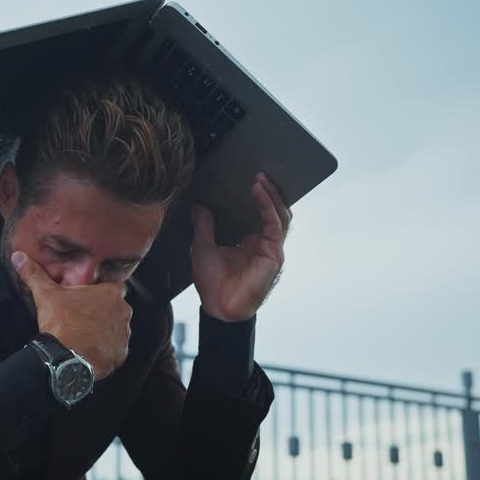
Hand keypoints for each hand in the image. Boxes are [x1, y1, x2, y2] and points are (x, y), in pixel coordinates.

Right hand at [12, 251, 129, 379]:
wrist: (66, 359)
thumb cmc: (61, 324)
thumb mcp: (45, 295)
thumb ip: (34, 274)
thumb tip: (18, 257)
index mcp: (111, 293)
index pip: (111, 286)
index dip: (98, 292)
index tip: (86, 299)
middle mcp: (123, 312)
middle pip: (114, 308)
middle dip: (102, 312)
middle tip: (82, 317)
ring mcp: (124, 334)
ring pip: (116, 328)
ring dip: (104, 330)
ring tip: (84, 335)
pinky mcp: (121, 353)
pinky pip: (116, 348)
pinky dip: (105, 348)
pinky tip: (90, 348)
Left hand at [191, 172, 290, 321]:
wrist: (219, 308)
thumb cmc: (213, 285)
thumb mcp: (202, 247)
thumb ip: (203, 226)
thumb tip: (199, 205)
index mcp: (250, 241)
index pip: (259, 213)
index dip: (256, 196)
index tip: (245, 178)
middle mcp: (264, 243)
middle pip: (273, 210)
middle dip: (267, 190)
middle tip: (257, 171)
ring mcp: (271, 248)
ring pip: (279, 213)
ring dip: (269, 194)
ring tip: (258, 177)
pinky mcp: (274, 253)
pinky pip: (275, 223)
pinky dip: (267, 205)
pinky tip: (258, 192)